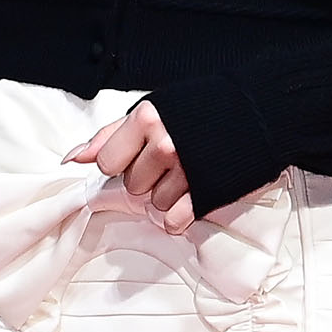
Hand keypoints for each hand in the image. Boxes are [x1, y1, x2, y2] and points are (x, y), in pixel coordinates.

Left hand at [64, 99, 193, 234]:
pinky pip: (174, 221)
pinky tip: (194, 192)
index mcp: (148, 118)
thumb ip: (110, 134)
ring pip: (153, 204)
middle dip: (147, 177)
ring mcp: (186, 171)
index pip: (107, 162)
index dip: (122, 160)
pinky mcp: (205, 194)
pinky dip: (181, 214)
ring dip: (167, 194)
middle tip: (170, 160)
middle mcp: (165, 144)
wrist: (257, 111)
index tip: (140, 152)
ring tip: (187, 172)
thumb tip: (74, 158)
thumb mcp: (153, 109)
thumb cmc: (200, 110)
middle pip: (131, 186)